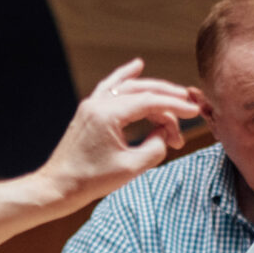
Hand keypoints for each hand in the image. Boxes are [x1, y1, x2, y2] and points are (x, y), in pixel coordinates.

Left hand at [39, 58, 198, 205]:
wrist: (58, 186)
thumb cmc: (91, 180)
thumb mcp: (131, 168)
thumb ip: (155, 148)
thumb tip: (165, 134)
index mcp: (108, 114)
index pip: (150, 102)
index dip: (176, 106)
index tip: (195, 112)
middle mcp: (99, 103)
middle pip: (142, 91)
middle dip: (168, 100)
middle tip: (189, 110)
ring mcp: (92, 104)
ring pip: (128, 87)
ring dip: (153, 91)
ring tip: (176, 93)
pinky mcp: (89, 111)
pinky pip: (111, 87)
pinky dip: (126, 77)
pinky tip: (137, 66)